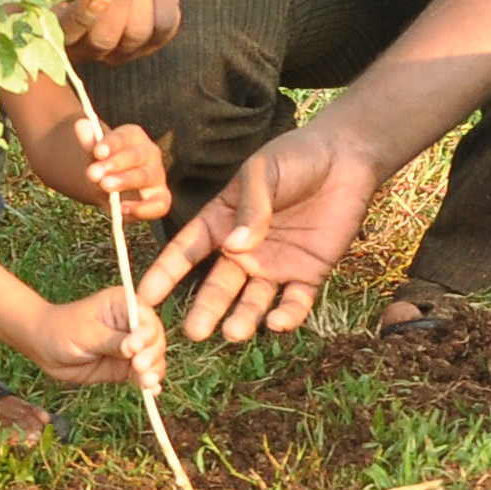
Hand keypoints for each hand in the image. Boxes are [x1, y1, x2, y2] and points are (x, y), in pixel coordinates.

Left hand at [7, 284, 163, 387]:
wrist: (44, 348)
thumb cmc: (62, 330)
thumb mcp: (87, 334)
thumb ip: (113, 342)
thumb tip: (136, 347)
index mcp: (124, 304)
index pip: (146, 317)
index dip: (147, 333)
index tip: (137, 348)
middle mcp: (132, 324)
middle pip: (155, 339)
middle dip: (152, 354)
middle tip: (140, 367)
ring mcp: (132, 347)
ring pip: (154, 358)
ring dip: (154, 371)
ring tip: (147, 383)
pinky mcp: (126, 366)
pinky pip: (143, 374)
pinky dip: (149, 383)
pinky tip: (151, 391)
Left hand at [51, 113, 170, 223]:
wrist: (110, 187)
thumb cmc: (104, 165)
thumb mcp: (94, 155)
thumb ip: (89, 142)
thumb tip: (81, 124)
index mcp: (135, 136)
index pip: (126, 136)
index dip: (112, 143)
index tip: (97, 152)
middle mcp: (150, 153)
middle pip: (137, 155)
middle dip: (115, 164)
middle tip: (93, 173)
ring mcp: (157, 176)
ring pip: (145, 176)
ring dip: (125, 181)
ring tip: (104, 186)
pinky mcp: (161, 198)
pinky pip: (159, 204)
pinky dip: (143, 208)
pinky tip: (122, 209)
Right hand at [135, 124, 381, 344]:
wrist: (346, 158)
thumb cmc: (296, 157)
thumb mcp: (264, 172)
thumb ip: (251, 208)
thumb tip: (236, 247)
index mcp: (223, 221)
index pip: (188, 251)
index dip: (166, 274)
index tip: (144, 298)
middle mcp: (244, 250)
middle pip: (219, 286)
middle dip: (206, 310)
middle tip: (194, 332)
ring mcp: (276, 264)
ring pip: (253, 301)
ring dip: (243, 319)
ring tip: (234, 333)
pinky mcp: (309, 273)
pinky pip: (294, 302)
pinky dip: (286, 316)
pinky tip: (277, 322)